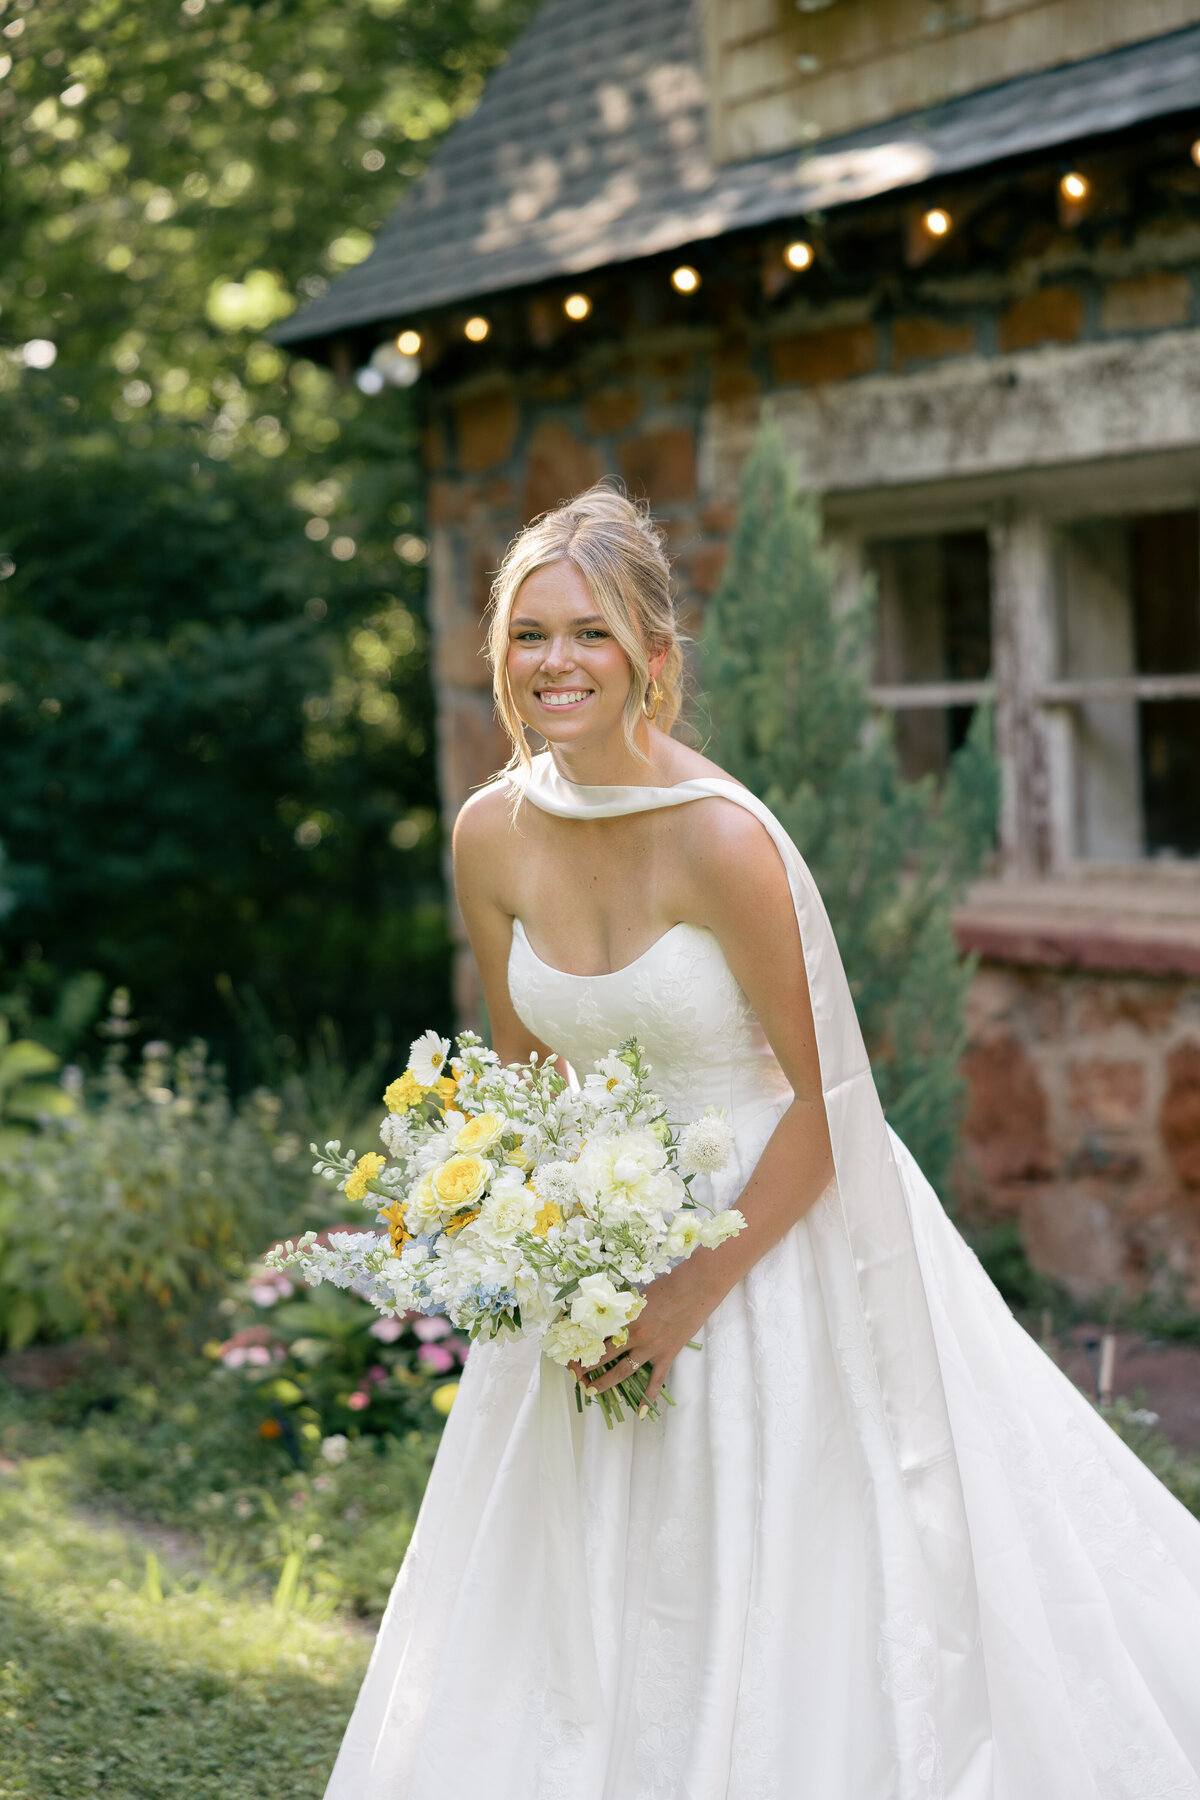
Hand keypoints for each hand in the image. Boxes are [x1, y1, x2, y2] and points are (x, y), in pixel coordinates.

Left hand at [569, 1254, 723, 1408]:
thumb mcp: (637, 1295)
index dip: (582, 1345)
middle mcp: (634, 1336)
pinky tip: (640, 1412)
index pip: (596, 1336)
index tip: (571, 1351)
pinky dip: (648, 1397)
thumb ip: (623, 1308)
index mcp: (624, 1318)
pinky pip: (656, 1381)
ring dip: (605, 1383)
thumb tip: (609, 1313)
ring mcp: (651, 1349)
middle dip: (586, 1367)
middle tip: (575, 1375)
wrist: (696, 1288)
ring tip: (591, 1391)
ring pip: (622, 1372)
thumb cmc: (668, 1284)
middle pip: (603, 1356)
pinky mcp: (667, 1355)